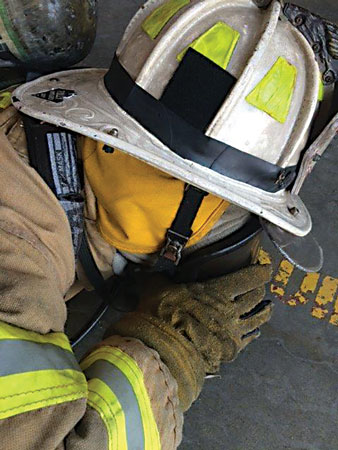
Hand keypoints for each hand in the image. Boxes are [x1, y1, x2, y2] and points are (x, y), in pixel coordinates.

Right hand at [140, 264, 272, 372]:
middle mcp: (230, 309)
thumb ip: (155, 278)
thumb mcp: (156, 288)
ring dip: (265, 313)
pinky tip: (255, 333)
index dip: (259, 272)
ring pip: (257, 319)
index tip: (265, 268)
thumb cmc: (162, 315)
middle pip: (255, 298)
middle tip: (262, 287)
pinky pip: (248, 340)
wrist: (163, 347)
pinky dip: (253, 335)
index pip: (246, 278)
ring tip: (269, 308)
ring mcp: (232, 331)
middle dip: (260, 290)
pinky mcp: (230, 350)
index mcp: (216, 291)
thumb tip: (141, 270)